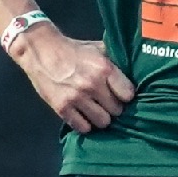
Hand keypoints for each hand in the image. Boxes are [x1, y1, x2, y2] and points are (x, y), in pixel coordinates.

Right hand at [15, 28, 134, 131]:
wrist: (40, 50)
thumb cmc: (73, 50)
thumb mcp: (98, 49)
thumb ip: (116, 61)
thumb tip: (137, 73)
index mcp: (104, 68)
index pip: (128, 95)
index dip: (125, 96)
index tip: (120, 94)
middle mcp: (92, 85)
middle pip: (117, 110)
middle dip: (114, 107)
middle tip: (107, 102)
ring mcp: (76, 98)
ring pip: (103, 122)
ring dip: (101, 117)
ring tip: (96, 110)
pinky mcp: (62, 107)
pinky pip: (83, 127)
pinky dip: (85, 124)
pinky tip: (83, 115)